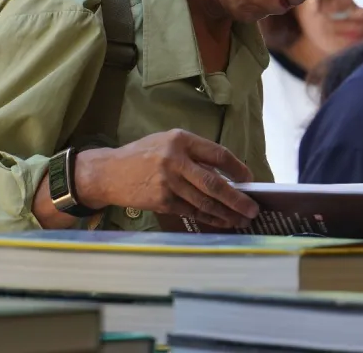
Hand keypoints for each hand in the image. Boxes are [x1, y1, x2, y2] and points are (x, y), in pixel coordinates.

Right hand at [77, 129, 259, 228]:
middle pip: (214, 183)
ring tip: (242, 220)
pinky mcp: (162, 202)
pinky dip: (209, 218)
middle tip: (253, 209)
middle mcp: (175, 161)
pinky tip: (222, 222)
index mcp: (181, 141)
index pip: (218, 154)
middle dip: (237, 199)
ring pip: (205, 202)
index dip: (237, 168)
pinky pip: (192, 212)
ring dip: (227, 213)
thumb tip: (225, 175)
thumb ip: (194, 154)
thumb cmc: (142, 155)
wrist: (108, 173)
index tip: (250, 179)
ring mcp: (168, 184)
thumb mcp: (167, 142)